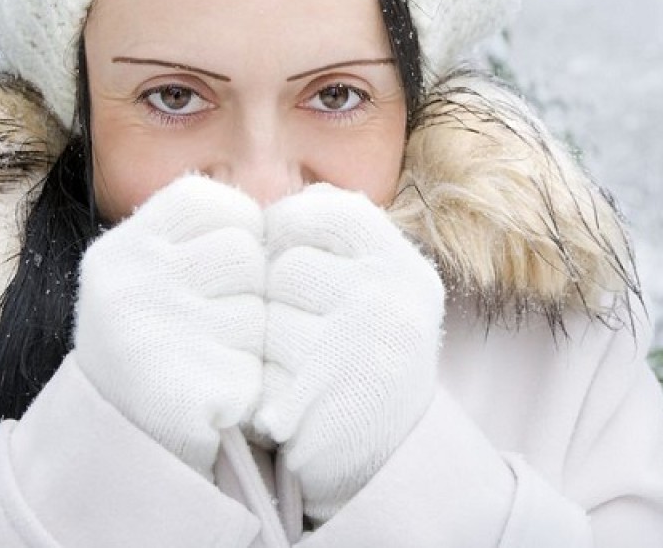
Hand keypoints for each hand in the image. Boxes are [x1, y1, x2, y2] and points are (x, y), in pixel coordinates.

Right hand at [72, 175, 266, 477]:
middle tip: (216, 323)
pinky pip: (258, 367)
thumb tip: (311, 199)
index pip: (212, 201)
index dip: (235, 230)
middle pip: (243, 252)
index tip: (220, 266)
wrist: (124, 439)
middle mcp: (128, 287)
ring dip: (254, 338)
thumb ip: (211, 231)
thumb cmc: (162, 338)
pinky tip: (221, 393)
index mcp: (121, 249)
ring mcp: (152, 341)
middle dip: (248, 287)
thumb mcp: (159, 268)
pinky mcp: (183, 394)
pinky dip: (251, 383)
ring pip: (259, 310)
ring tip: (215, 358)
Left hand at [256, 184, 444, 522]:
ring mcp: (367, 346)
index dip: (288, 231)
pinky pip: (259, 372)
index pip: (326, 209)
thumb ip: (333, 243)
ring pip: (265, 320)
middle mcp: (395, 298)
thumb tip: (278, 197)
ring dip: (263, 352)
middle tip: (298, 339)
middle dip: (273, 301)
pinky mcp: (331, 399)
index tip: (283, 264)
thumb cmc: (355, 365)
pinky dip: (260, 394)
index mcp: (403, 267)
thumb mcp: (369, 293)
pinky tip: (284, 410)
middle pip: (285, 265)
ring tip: (295, 377)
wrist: (380, 465)